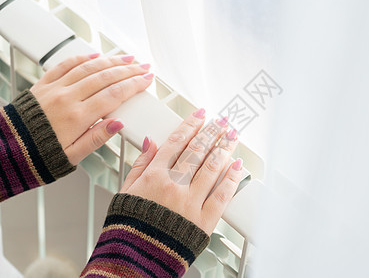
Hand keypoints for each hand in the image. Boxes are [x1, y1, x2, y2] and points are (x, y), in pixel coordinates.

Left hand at [30, 53, 152, 164]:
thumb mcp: (73, 155)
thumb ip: (97, 138)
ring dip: (111, 61)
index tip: (147, 80)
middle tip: (144, 67)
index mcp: (77, 117)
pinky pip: (65, 64)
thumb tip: (118, 124)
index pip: (114, 95)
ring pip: (88, 68)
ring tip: (128, 58)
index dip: (134, 85)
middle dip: (129, 70)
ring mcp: (55, 88)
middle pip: (105, 77)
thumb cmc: (40, 154)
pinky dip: (83, 58)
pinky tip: (96, 56)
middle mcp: (67, 98)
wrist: (8, 148)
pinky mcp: (44, 84)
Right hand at [120, 109, 243, 234]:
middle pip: (197, 150)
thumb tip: (151, 141)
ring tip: (232, 135)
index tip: (201, 115)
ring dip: (224, 148)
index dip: (190, 125)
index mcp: (154, 176)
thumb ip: (140, 164)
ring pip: (211, 167)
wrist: (134, 259)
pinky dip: (231, 178)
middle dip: (212, 132)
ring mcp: (190, 202)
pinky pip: (221, 195)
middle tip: (222, 121)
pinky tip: (237, 165)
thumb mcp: (125, 191)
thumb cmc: (129, 227)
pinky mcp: (203, 221)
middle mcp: (173, 185)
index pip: (176, 142)